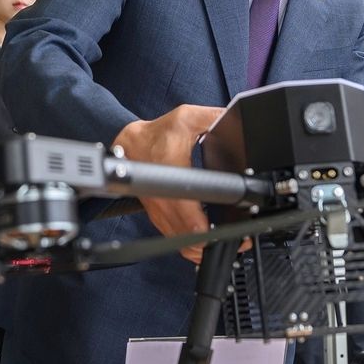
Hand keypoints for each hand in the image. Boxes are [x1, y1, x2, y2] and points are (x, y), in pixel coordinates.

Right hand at [113, 104, 223, 263]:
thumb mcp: (187, 118)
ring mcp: (158, 211)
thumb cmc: (156, 133)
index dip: (206, 228)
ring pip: (179, 242)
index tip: (225, 229)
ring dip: (201, 246)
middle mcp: (162, 198)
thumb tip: (235, 118)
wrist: (128, 144)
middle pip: (186, 236)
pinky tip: (206, 237)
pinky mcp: (157, 215)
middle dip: (211, 242)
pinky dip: (190, 241)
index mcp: (172, 173)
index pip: (187, 211)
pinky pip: (173, 237)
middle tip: (233, 237)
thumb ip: (213, 117)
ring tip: (223, 238)